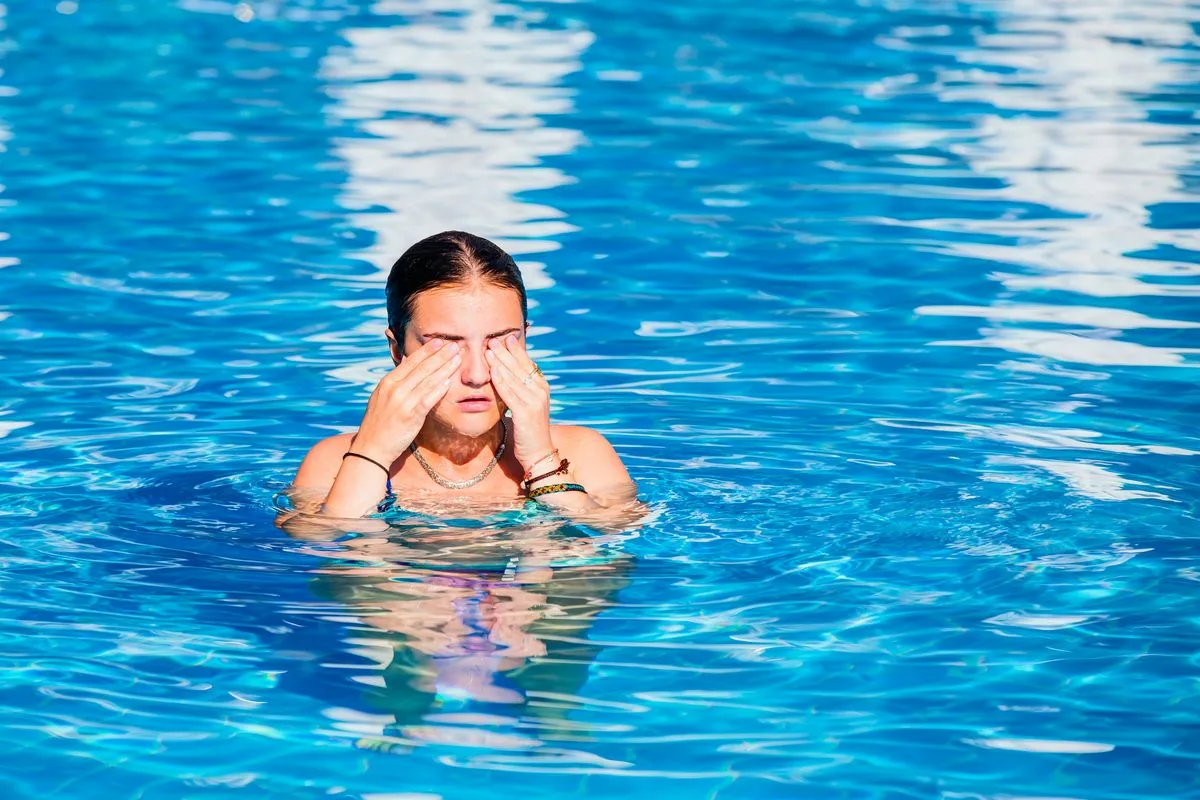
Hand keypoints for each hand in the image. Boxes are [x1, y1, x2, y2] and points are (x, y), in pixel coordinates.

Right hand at [352, 339, 460, 463]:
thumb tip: (409, 364)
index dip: (427, 351)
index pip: (411, 361)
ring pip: (428, 380)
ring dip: (445, 368)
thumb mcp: (383, 397)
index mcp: (387, 382)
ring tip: (458, 358)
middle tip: (455, 344)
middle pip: (422, 367)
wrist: (371, 447)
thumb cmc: (379, 423)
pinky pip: (428, 399)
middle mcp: (394, 389)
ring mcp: (403, 401)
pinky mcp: (411, 416)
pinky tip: (450, 381)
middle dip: (441, 355)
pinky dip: (439, 389)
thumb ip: (396, 382)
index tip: (440, 341)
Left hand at [486, 334, 552, 471]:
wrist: (539, 452)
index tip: (505, 337)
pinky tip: (492, 371)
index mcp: (542, 387)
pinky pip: (510, 392)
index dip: (516, 350)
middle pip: (521, 366)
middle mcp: (541, 391)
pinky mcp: (526, 412)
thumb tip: (507, 373)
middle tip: (493, 339)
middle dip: (506, 352)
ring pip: (514, 377)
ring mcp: (535, 401)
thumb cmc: (529, 429)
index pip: (528, 363)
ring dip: (500, 361)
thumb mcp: (527, 404)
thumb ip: (520, 389)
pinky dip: (500, 380)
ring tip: (489, 350)